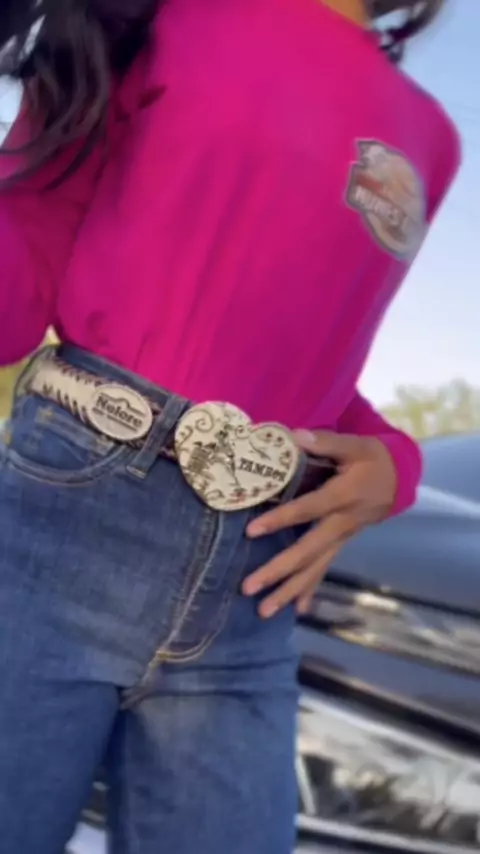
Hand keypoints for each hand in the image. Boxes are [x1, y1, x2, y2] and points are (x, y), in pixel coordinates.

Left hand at [242, 429, 396, 617]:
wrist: (400, 479)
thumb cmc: (372, 459)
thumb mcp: (354, 444)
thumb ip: (324, 442)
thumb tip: (294, 436)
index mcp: (343, 497)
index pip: (308, 510)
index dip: (281, 519)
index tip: (251, 531)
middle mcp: (341, 524)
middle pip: (307, 552)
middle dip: (278, 571)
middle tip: (249, 587)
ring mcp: (341, 538)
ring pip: (314, 569)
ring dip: (288, 591)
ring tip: (264, 612)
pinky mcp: (340, 544)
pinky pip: (323, 570)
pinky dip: (309, 590)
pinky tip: (296, 610)